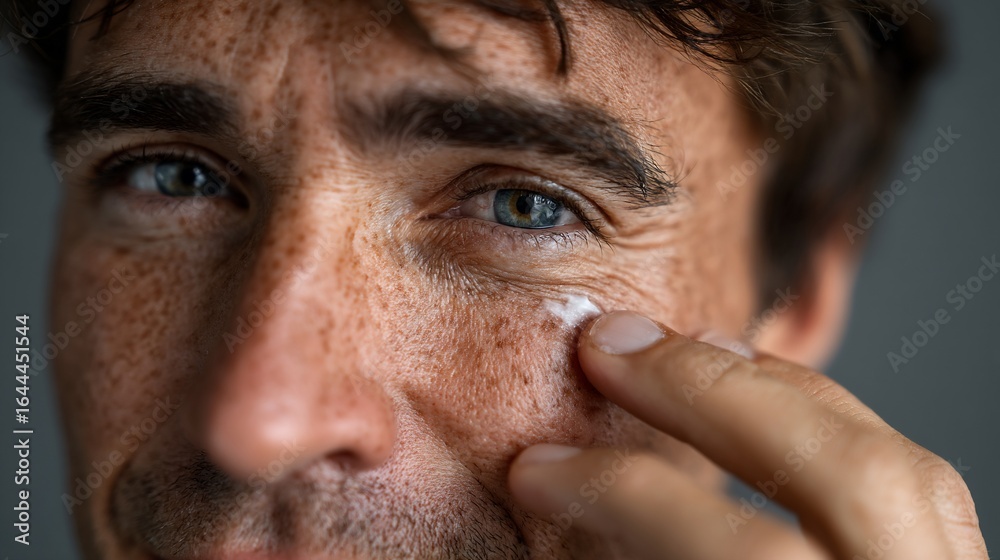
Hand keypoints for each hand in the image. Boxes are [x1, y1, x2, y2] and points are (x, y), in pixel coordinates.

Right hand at [508, 311, 986, 558]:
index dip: (621, 493)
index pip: (743, 556)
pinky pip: (921, 484)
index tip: (540, 468)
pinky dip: (832, 424)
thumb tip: (554, 502)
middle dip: (707, 390)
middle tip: (609, 345)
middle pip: (849, 474)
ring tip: (685, 352)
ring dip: (778, 387)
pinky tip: (769, 404)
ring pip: (909, 467)